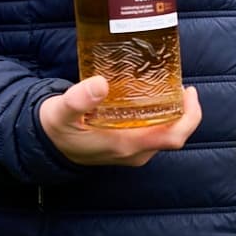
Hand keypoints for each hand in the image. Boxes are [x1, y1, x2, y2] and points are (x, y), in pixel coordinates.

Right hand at [40, 79, 202, 166]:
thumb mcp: (61, 111)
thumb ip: (78, 99)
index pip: (173, 137)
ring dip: (172, 113)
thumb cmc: (55, 128)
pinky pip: (153, 133)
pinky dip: (159, 116)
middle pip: (174, 134)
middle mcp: (133, 152)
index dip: (190, 116)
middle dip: (183, 110)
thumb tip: (100, 84)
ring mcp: (131, 151)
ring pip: (164, 133)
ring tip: (168, 86)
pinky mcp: (126, 146)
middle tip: (179, 83)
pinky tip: (152, 97)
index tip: (189, 91)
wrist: (45, 144)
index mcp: (125, 145)